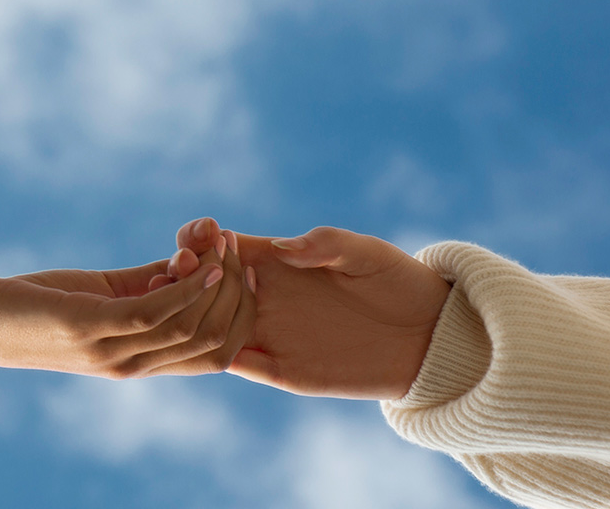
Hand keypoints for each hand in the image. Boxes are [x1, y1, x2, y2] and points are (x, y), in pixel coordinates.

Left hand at [0, 244, 253, 378]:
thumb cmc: (33, 306)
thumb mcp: (100, 294)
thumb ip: (146, 283)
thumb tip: (191, 260)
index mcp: (137, 362)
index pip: (216, 355)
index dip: (242, 316)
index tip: (249, 271)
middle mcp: (129, 365)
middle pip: (211, 341)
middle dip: (236, 296)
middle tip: (240, 253)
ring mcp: (110, 350)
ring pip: (190, 326)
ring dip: (216, 284)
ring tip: (225, 248)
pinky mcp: (89, 325)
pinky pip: (155, 312)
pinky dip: (185, 287)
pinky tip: (200, 262)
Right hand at [165, 219, 451, 399]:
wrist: (429, 336)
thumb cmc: (398, 281)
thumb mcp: (366, 253)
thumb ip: (326, 244)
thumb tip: (282, 249)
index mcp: (275, 261)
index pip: (218, 245)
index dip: (198, 238)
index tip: (199, 238)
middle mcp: (263, 296)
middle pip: (203, 285)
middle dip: (183, 278)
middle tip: (182, 273)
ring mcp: (270, 334)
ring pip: (209, 325)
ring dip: (188, 316)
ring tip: (179, 308)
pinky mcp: (282, 370)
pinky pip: (236, 363)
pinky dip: (209, 356)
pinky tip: (193, 347)